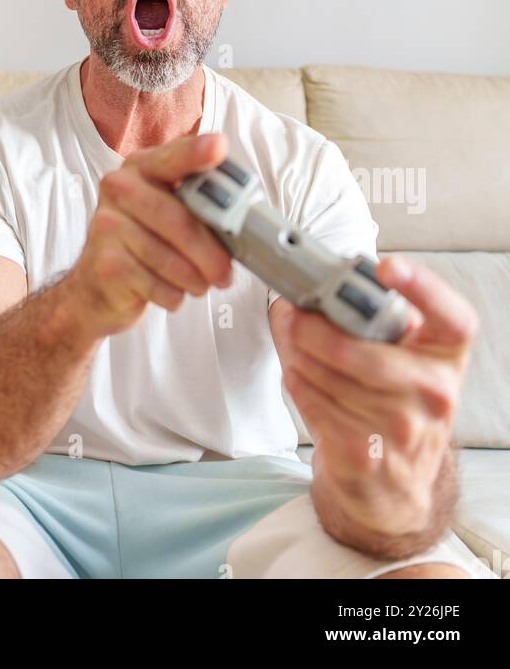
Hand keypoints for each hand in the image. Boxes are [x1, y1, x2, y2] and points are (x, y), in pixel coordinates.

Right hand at [67, 131, 234, 337]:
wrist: (97, 285)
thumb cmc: (146, 241)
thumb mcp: (169, 212)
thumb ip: (199, 204)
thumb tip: (242, 217)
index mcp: (142, 167)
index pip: (173, 157)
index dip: (197, 153)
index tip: (219, 146)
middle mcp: (119, 188)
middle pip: (177, 219)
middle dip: (209, 252)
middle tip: (226, 273)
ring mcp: (107, 224)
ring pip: (168, 258)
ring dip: (194, 279)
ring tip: (198, 284)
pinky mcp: (104, 263)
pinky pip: (155, 284)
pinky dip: (173, 295)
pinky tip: (171, 292)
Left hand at [275, 255, 478, 533]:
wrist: (393, 483)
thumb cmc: (391, 402)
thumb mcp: (398, 357)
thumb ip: (365, 318)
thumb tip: (305, 293)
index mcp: (446, 356)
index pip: (455, 318)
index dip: (424, 288)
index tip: (388, 267)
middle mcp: (436, 394)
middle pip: (370, 356)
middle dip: (320, 333)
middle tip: (295, 318)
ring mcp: (405, 430)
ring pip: (335, 381)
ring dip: (302, 359)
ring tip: (294, 348)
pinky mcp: (369, 456)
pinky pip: (319, 407)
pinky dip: (300, 386)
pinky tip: (298, 377)